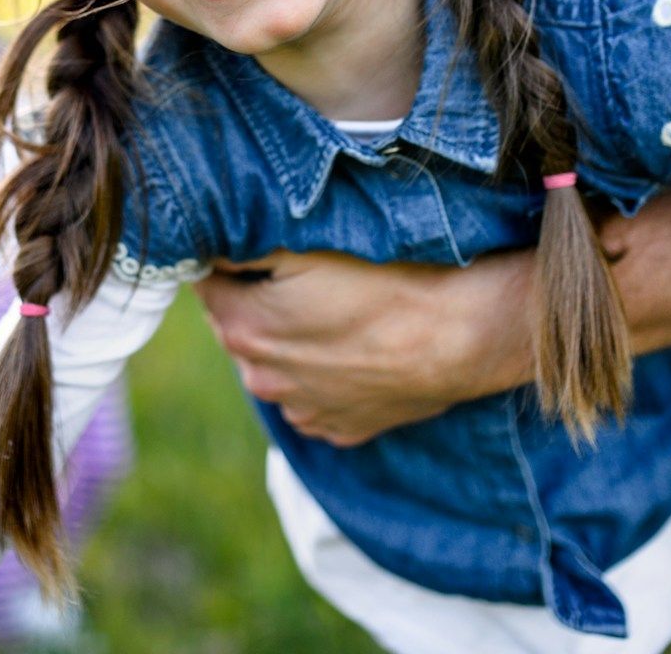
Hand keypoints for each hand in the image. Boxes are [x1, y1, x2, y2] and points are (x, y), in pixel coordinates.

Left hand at [195, 250, 534, 446]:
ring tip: (338, 311)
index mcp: (243, 328)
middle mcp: (262, 378)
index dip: (229, 258)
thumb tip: (215, 241)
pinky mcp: (340, 428)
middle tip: (306, 275)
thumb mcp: (308, 243)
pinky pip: (315, 391)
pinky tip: (356, 346)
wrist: (464, 333)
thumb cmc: (389, 279)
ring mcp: (302, 410)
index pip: (207, 280)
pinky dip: (324, 371)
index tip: (256, 243)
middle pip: (240, 323)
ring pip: (278, 361)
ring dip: (292, 337)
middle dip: (259, 298)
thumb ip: (248, 244)